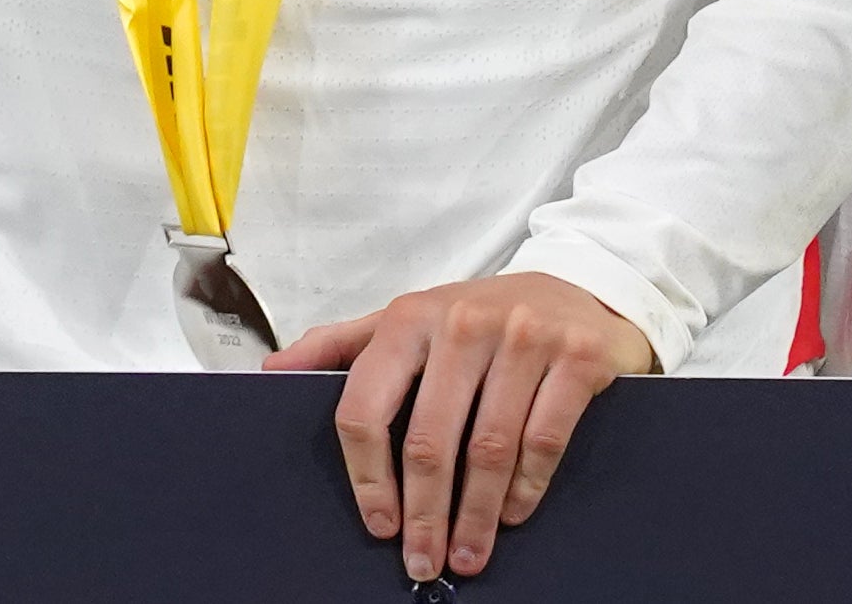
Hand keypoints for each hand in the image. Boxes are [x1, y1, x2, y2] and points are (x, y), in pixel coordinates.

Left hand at [274, 267, 653, 585]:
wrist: (577, 291)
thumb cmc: (480, 316)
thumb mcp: (407, 320)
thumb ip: (341, 345)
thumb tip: (274, 371)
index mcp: (409, 318)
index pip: (367, 405)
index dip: (368, 475)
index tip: (378, 522)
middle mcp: (462, 324)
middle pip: (429, 439)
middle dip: (424, 513)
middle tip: (423, 559)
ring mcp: (522, 338)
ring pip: (488, 448)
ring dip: (475, 514)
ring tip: (468, 554)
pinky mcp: (575, 358)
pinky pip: (542, 439)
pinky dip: (525, 488)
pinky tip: (511, 514)